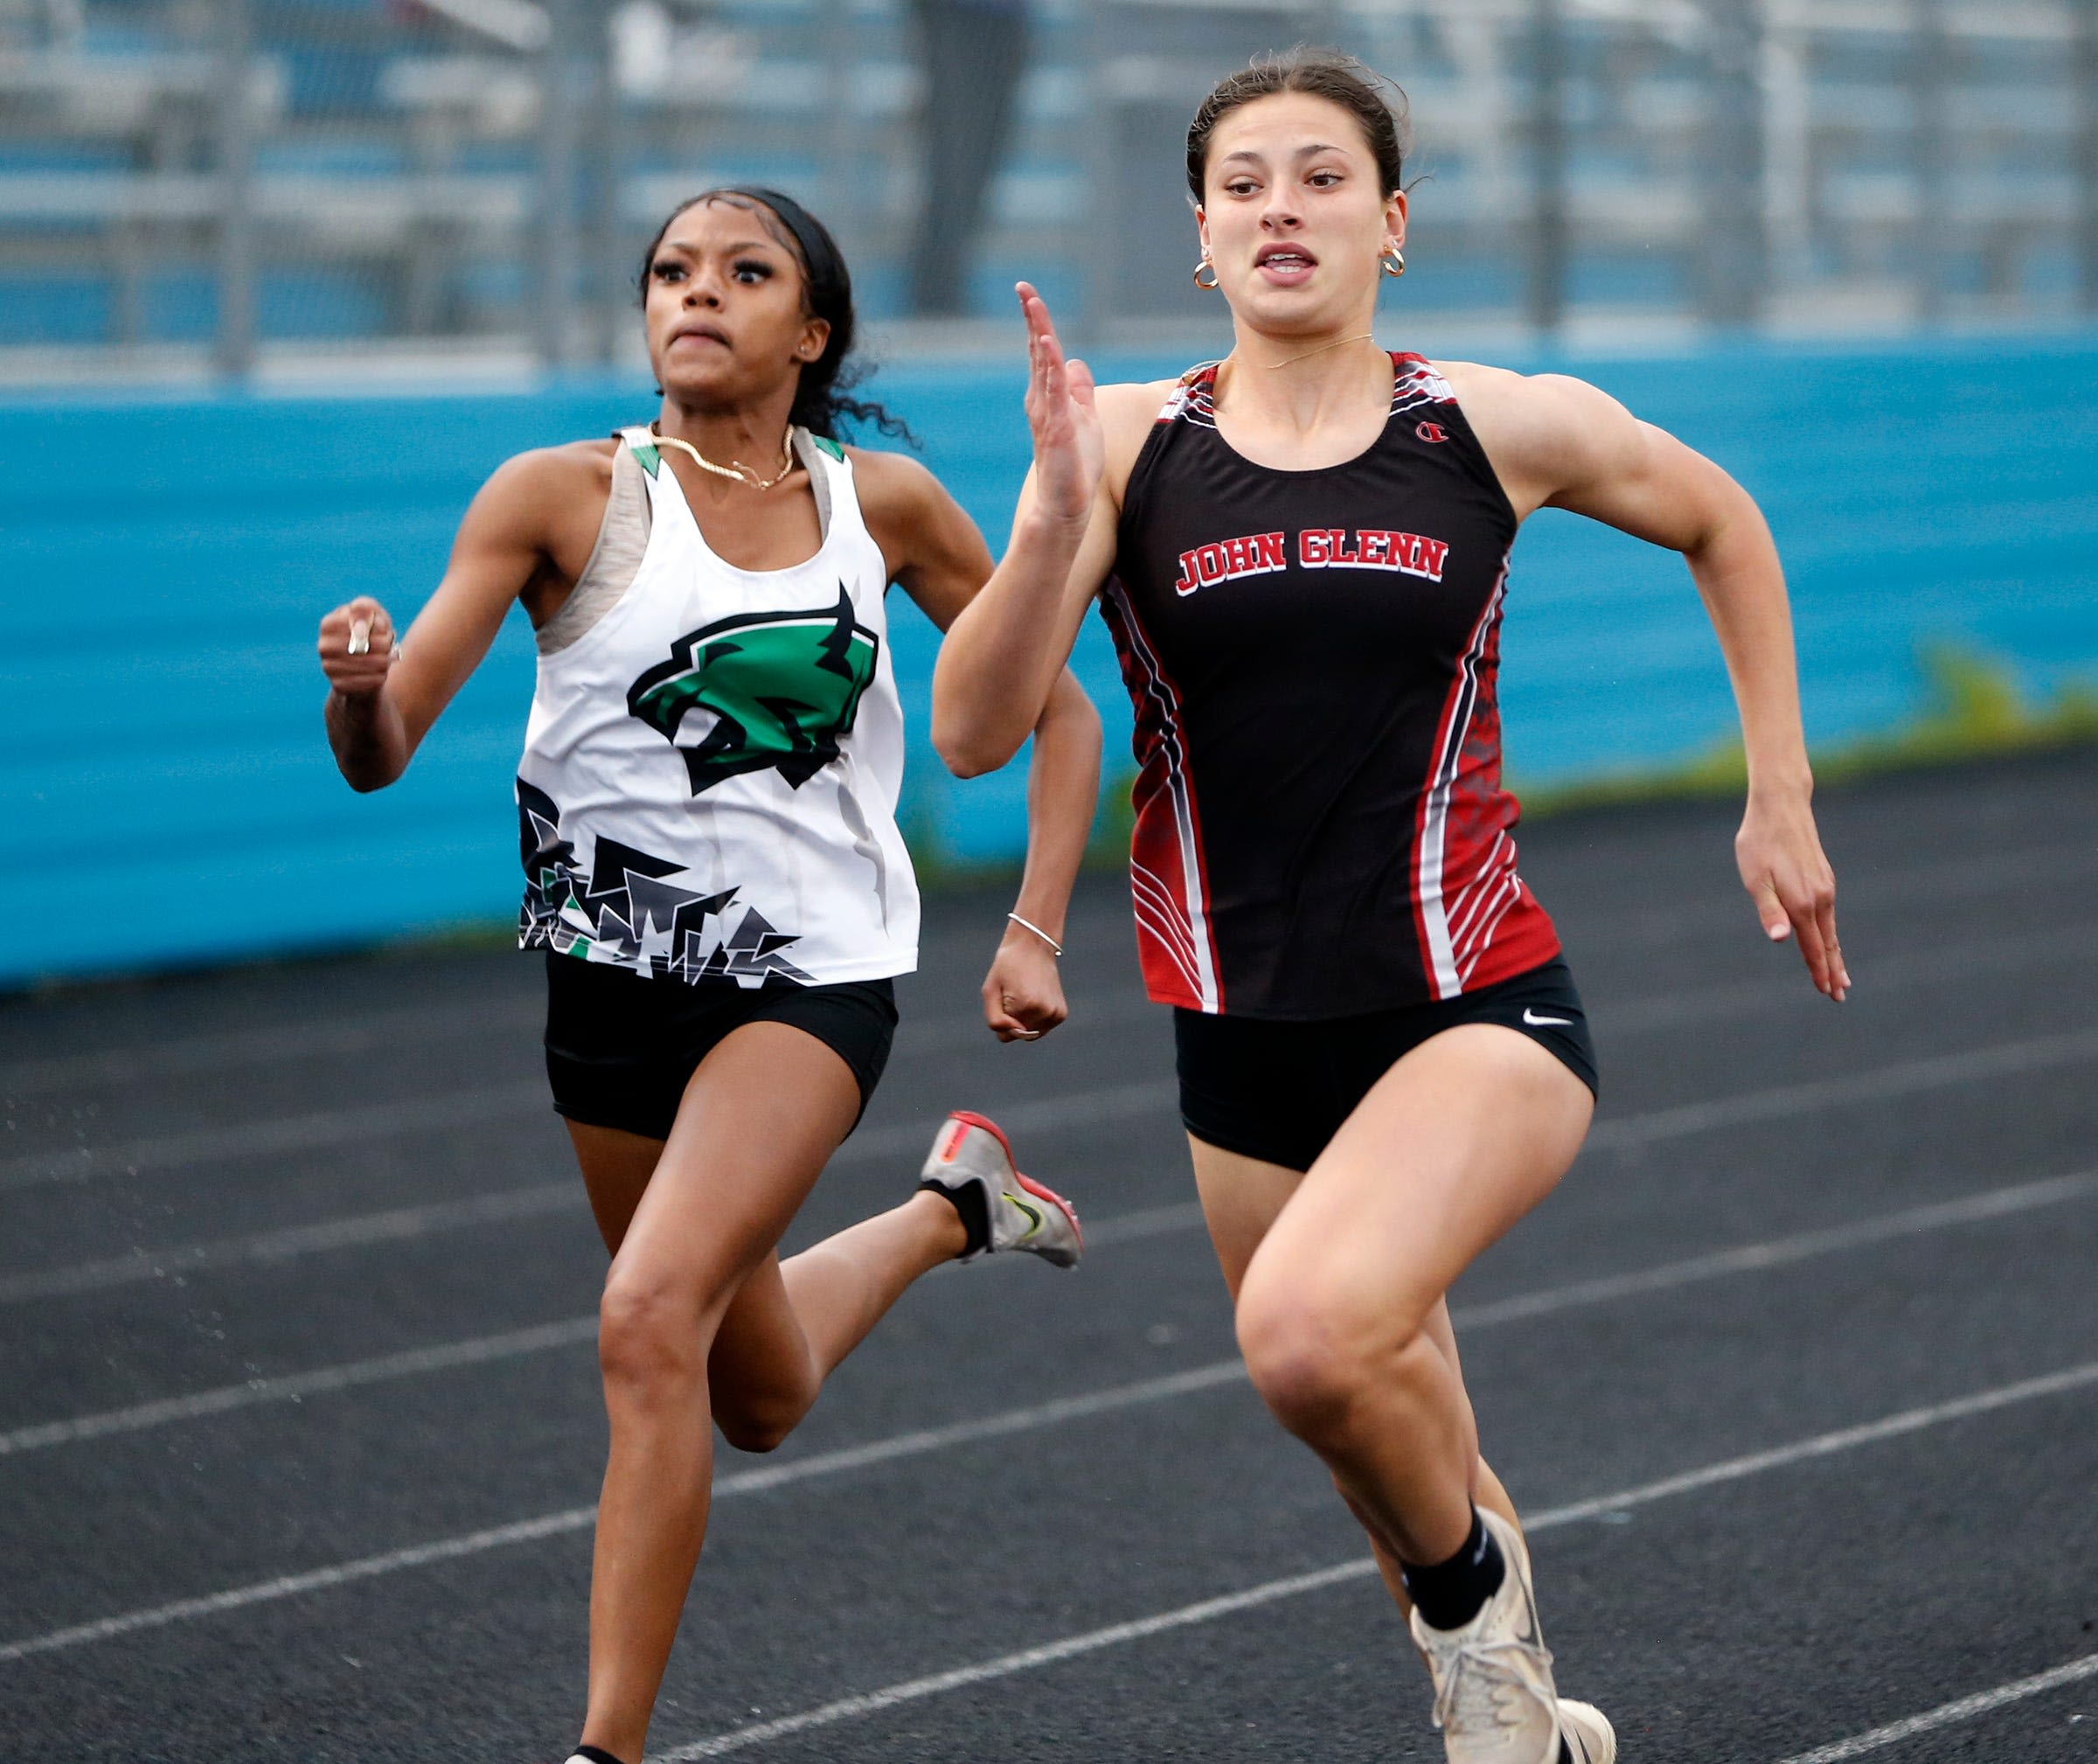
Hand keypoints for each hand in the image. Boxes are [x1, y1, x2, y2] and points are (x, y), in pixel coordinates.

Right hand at [318, 596, 398, 698]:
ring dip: (385, 661)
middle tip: (389, 645)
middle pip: (365, 645)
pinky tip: (381, 672)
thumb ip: (366, 608)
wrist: (368, 665)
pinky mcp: (338, 685)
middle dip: (384, 645)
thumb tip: (359, 614)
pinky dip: (380, 676)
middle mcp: (323, 646)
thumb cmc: (371, 632)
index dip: (376, 628)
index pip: (357, 624)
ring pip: (370, 664)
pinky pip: (368, 682)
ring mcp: (328, 667)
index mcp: (328, 624)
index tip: (383, 630)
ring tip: (387, 658)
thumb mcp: (372, 614)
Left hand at [981, 926, 1067, 1041]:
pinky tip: (1036, 998)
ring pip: (1031, 1034)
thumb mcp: (989, 991)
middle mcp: (1045, 1013)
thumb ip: (995, 1020)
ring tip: (1026, 995)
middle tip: (1015, 994)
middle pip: (1019, 1036)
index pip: (1005, 1037)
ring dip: (1025, 1020)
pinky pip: (1042, 1028)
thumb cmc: (1007, 968)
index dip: (1001, 1018)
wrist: (1033, 947)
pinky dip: (1036, 1018)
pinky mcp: (1061, 1014)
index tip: (1005, 996)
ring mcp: (1056, 1014)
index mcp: (1026, 1007)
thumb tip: (1016, 1034)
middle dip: (1013, 1020)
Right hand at [1016, 282, 1101, 524]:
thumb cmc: (1075, 466)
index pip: (1042, 352)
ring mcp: (1048, 412)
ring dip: (1038, 332)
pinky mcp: (1057, 426)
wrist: (1066, 504)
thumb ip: (1079, 390)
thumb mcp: (1084, 418)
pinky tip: (1046, 343)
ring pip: (1042, 364)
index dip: (1037, 323)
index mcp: (1048, 397)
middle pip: (1037, 350)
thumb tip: (1076, 362)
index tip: (1029, 294)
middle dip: (1032, 318)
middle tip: (1023, 287)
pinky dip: (1049, 365)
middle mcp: (1042, 400)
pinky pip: (1054, 390)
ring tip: (1032, 303)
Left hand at [1736, 786, 1847, 1000]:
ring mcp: (1825, 887)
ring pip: (1831, 930)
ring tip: (1840, 976)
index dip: (1818, 971)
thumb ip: (1769, 910)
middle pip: (1828, 943)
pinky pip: (1830, 915)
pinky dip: (1832, 934)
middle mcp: (1820, 898)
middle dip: (1833, 970)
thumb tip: (1779, 939)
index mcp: (1802, 903)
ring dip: (1835, 954)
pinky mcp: (1824, 878)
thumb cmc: (1760, 843)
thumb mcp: (1755, 879)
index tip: (1827, 993)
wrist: (1781, 806)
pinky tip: (1829, 939)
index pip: (1813, 947)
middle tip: (1839, 996)